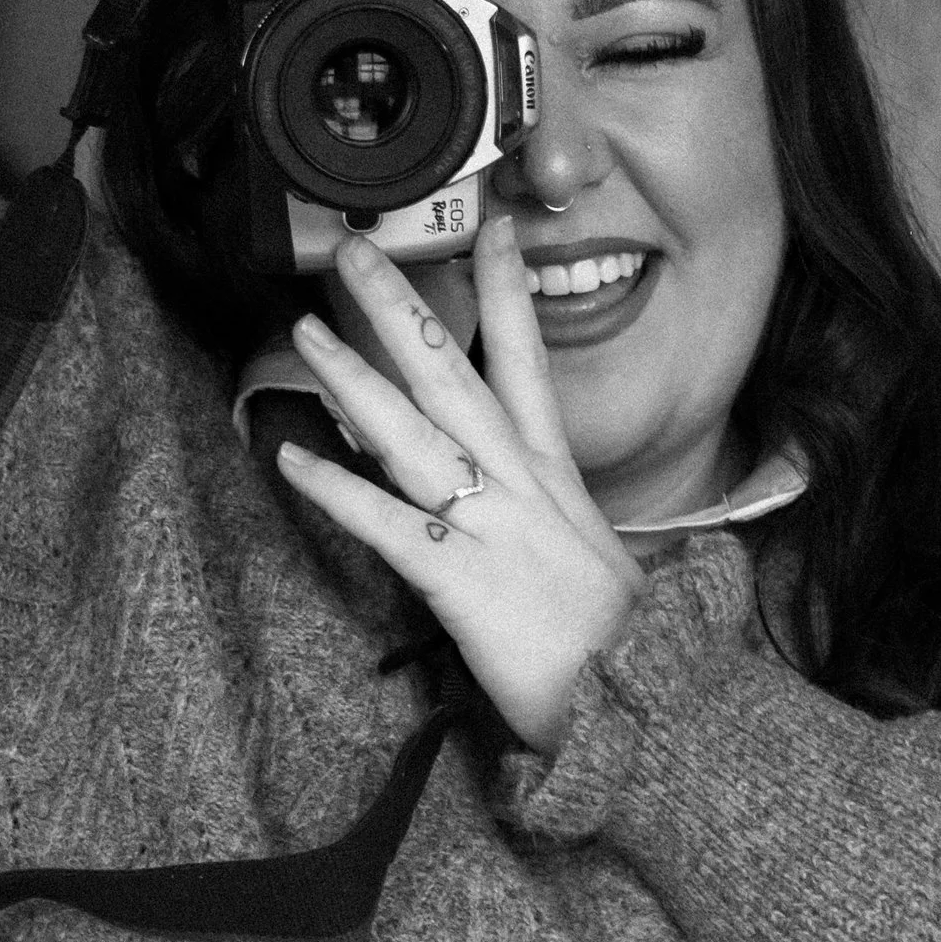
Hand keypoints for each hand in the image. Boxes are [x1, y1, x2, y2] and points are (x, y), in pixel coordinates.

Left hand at [276, 217, 646, 753]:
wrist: (649, 709)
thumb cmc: (623, 650)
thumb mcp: (598, 565)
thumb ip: (554, 524)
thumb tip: (523, 505)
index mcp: (557, 479)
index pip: (529, 365)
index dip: (506, 295)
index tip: (490, 231)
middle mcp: (523, 487)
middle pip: (454, 375)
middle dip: (400, 308)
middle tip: (354, 251)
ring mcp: (492, 528)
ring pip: (411, 432)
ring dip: (351, 378)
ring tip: (303, 332)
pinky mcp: (462, 581)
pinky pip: (387, 524)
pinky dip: (337, 491)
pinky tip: (291, 461)